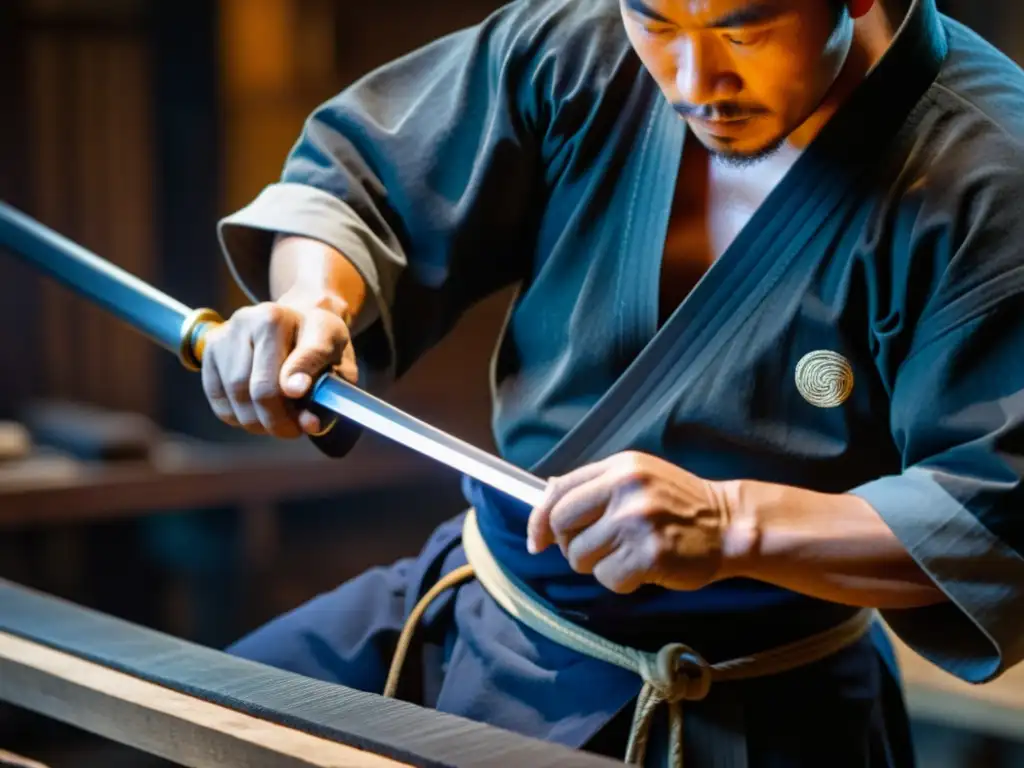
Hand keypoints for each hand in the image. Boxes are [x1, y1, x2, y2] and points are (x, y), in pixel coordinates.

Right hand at [201, 292, 357, 437]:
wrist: (294, 320)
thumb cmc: (317, 341)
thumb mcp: (337, 354)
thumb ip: (329, 383)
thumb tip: (306, 414)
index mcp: (290, 318)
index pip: (298, 358)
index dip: (298, 388)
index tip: (306, 413)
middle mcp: (253, 319)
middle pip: (261, 387)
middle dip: (278, 420)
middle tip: (292, 431)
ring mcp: (227, 334)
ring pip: (237, 395)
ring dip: (257, 421)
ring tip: (276, 424)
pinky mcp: (209, 350)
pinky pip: (219, 398)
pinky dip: (237, 416)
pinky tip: (254, 415)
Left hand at [526, 452, 730, 593]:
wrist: (729, 525)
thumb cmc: (678, 504)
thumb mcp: (638, 477)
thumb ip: (596, 485)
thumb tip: (547, 497)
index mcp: (619, 467)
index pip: (558, 491)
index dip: (540, 520)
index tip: (537, 540)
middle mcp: (625, 490)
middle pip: (562, 525)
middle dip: (570, 545)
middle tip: (594, 550)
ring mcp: (637, 522)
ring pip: (581, 557)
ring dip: (597, 565)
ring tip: (625, 556)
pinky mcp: (649, 555)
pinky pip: (607, 578)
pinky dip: (618, 581)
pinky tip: (640, 570)